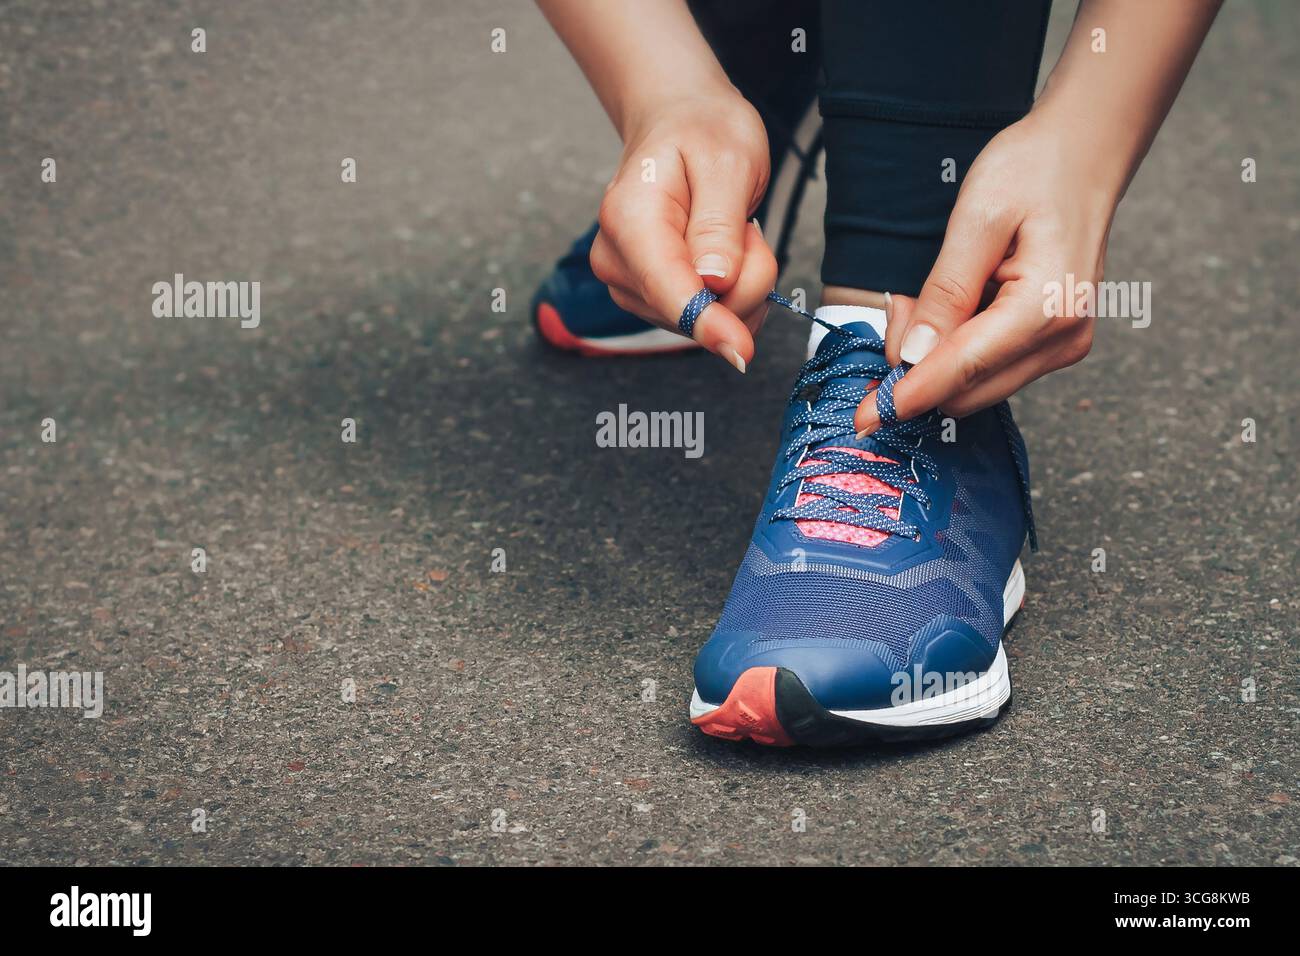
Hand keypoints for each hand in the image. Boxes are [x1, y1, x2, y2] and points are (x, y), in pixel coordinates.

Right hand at [589, 91, 776, 371]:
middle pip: (694, 312)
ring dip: (740, 285)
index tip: (741, 351)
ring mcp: (629, 284)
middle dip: (742, 281)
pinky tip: (725, 255)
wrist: (678, 123)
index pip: (668, 289)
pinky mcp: (647, 299)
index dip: (708, 323)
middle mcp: (616, 261)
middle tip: (745, 226)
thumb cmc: (702, 132)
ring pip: (706, 321)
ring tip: (731, 231)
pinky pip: (707, 321)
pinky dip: (732, 295)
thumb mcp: (727, 162)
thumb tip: (714, 284)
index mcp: (629, 221)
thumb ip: (719, 225)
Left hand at [855, 112, 1118, 432]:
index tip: (863, 419)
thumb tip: (911, 357)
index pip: (960, 371)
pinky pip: (992, 368)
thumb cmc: (1034, 169)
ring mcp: (1064, 344)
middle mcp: (1062, 339)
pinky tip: (954, 305)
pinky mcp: (1055, 342)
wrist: (1086, 150)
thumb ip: (944, 292)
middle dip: (918, 368)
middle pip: (966, 393)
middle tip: (900, 308)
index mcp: (1045, 309)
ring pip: (976, 386)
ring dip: (937, 358)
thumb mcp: (976, 219)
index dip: (906, 396)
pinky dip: (958, 350)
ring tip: (929, 297)